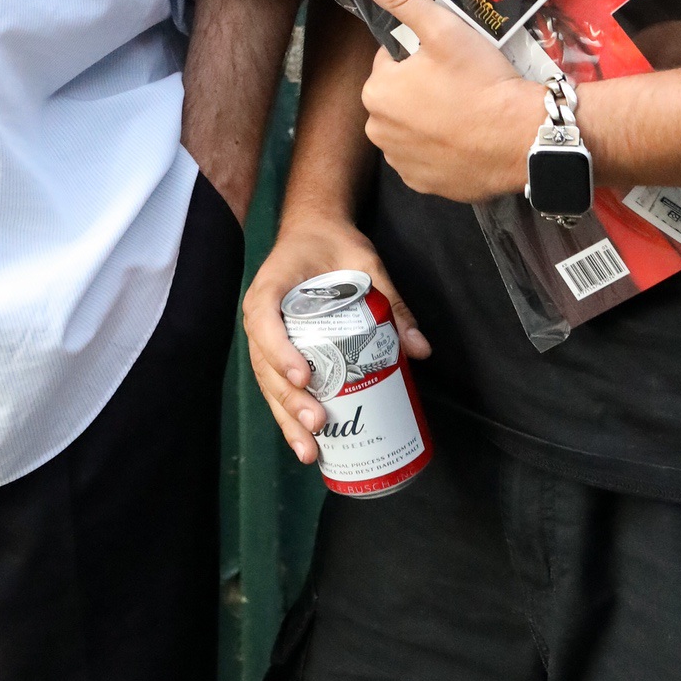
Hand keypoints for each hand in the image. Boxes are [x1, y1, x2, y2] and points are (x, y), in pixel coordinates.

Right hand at [243, 210, 429, 465]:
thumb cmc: (334, 243)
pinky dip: (288, 413)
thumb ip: (392, 301)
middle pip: (264, 363)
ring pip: (267, 381)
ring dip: (285, 417)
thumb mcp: (366, 262)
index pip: (264, 319)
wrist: (313, 230)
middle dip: (288, 399)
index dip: (279, 350)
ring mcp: (264, 335)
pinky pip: (275, 383)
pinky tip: (305, 441)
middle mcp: (260, 314)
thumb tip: (421, 349)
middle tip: (316, 423)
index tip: (304, 376)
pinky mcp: (276, 349)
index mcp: (272, 286)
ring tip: (308, 450)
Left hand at [356, 0, 544, 201]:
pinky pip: (428, 159)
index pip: (392, 61)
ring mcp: (403, 163)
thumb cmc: (480, 80)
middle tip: (463, 83)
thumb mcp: (442, 29)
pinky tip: (468, 139)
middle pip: (400, 96)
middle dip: (423, 88)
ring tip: (468, 110)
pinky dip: (443, 149)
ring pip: (413, 128)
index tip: (450, 59)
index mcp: (376, 91)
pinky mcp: (427, 186)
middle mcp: (379, 131)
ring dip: (431, 119)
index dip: (422, 56)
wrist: (523, 139)